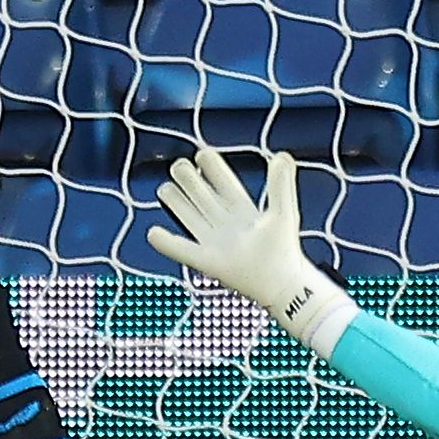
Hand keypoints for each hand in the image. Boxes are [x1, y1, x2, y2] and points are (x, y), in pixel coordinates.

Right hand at [148, 148, 354, 353]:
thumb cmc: (285, 250)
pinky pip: (182, 250)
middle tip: (178, 165)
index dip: (214, 170)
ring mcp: (216, 243)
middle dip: (191, 182)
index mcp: (245, 211)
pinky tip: (153, 233)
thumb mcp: (283, 211)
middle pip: (204, 198)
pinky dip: (167, 243)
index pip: (225, 185)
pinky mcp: (207, 262)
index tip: (203, 154)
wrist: (282, 284)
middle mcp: (227, 225)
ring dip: (177, 204)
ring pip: (191, 218)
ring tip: (163, 188)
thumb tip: (282, 156)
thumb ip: (281, 184)